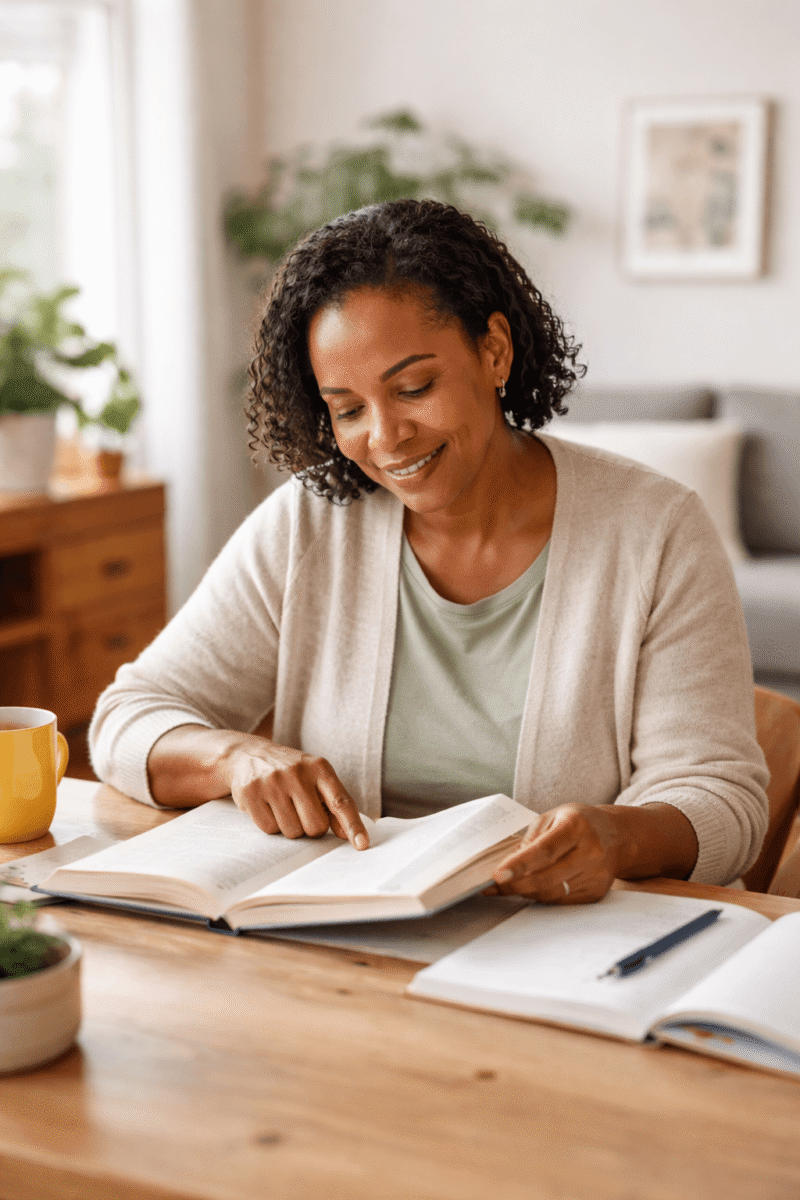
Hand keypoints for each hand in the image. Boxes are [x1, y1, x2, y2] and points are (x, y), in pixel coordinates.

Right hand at [221, 737, 369, 848]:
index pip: (340, 802)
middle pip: (315, 826)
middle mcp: (297, 772)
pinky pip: (269, 829)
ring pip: (292, 831)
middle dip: (310, 827)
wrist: (247, 754)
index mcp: (319, 768)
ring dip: (289, 827)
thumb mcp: (314, 778)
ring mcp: (272, 782)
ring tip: (281, 805)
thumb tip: (346, 834)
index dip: (353, 825)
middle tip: (300, 810)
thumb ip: (333, 803)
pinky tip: (266, 806)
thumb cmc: (290, 772)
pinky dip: (270, 824)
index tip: (362, 844)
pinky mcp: (251, 792)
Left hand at [486, 804, 622, 903]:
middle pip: (548, 877)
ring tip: (508, 886)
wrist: (615, 837)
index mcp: (577, 826)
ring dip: (526, 892)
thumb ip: (530, 840)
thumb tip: (507, 866)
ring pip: (552, 893)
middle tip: (494, 885)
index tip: (498, 875)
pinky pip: (561, 900)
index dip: (520, 865)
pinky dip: (541, 896)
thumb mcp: (551, 818)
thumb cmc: (577, 823)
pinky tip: (529, 888)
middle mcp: (591, 851)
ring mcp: (596, 875)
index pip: (545, 850)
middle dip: (516, 885)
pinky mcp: (596, 892)